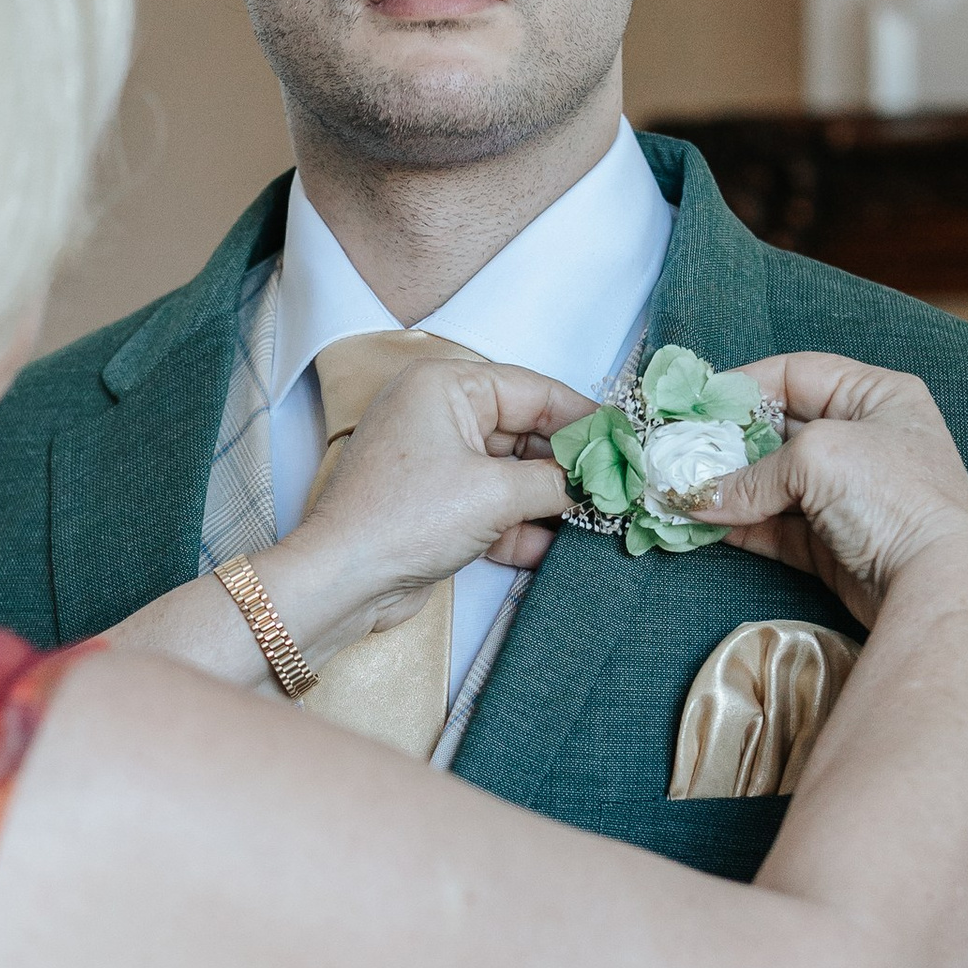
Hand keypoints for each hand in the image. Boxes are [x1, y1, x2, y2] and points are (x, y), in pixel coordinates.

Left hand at [266, 356, 589, 652]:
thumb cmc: (405, 519)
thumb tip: (597, 480)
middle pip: (523, 433)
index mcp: (446, 386)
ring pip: (510, 474)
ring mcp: (435, 463)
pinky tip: (555, 547)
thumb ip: (555, 482)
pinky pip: (490, 507)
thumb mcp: (496, 494)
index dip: (583, 417)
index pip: (533, 390)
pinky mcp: (435, 507)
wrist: (344, 581)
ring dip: (548, 500)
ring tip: (598, 517)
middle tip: (616, 485)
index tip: (624, 439)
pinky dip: (519, 527)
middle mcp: (438, 415)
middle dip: (568, 465)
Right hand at [678, 353, 967, 629]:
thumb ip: (751, 475)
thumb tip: (696, 497)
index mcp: (877, 395)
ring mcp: (850, 494)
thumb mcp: (816, 458)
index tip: (696, 403)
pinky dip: (741, 524)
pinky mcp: (835, 542)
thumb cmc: (891, 495)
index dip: (744, 386)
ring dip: (728, 488)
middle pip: (780, 429)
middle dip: (728, 443)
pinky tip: (704, 522)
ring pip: (774, 482)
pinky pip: (777, 526)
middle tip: (679, 452)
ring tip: (681, 490)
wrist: (933, 582)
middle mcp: (866, 439)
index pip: (797, 373)